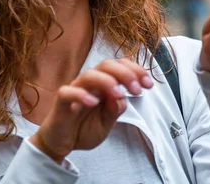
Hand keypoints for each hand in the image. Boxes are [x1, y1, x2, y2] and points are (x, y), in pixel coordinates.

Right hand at [29, 59, 152, 162]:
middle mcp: (89, 84)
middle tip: (137, 90)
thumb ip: (115, 110)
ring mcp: (74, 90)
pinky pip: (68, 92)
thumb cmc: (82, 129)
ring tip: (118, 94)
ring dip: (107, 81)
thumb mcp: (106, 124)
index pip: (119, 66)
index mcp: (102, 85)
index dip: (136, 71)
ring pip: (89, 74)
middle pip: (106, 65)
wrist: (60, 144)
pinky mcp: (61, 102)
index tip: (148, 85)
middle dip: (126, 74)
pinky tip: (93, 103)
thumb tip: (123, 96)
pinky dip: (82, 95)